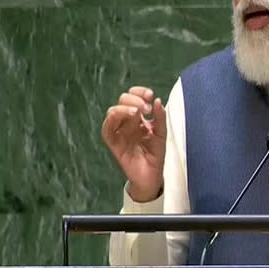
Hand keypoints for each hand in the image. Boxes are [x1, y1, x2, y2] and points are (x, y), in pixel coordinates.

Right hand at [101, 86, 165, 201]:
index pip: (134, 97)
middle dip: (134, 99)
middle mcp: (127, 122)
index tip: (149, 94)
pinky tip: (123, 116)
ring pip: (113, 112)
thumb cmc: (156, 154)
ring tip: (137, 111)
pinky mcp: (114, 143)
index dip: (139, 92)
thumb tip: (157, 100)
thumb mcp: (162, 133)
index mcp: (139, 118)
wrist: (152, 175)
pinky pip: (107, 129)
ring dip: (124, 108)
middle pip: (122, 101)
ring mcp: (119, 131)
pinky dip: (112, 119)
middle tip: (146, 108)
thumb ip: (160, 117)